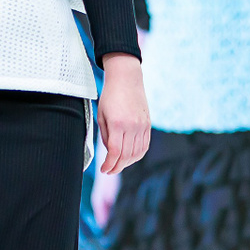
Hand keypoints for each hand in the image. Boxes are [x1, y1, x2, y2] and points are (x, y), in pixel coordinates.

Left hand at [97, 53, 150, 175]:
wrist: (127, 79)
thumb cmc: (110, 96)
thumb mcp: (101, 116)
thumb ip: (105, 136)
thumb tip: (110, 152)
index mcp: (118, 124)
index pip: (115, 152)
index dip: (109, 165)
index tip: (104, 170)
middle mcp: (132, 126)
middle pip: (126, 156)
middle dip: (117, 167)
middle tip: (110, 170)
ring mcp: (142, 125)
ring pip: (137, 153)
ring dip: (127, 162)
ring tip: (119, 164)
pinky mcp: (148, 124)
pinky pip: (145, 145)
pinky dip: (137, 155)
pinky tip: (130, 156)